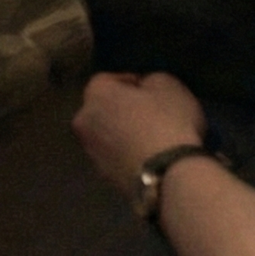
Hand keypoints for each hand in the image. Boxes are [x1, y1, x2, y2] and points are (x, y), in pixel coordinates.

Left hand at [72, 71, 207, 199]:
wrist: (165, 174)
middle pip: (101, 108)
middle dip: (121, 108)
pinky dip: (127, 153)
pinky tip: (149, 155)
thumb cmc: (167, 121)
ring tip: (150, 136)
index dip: (130, 81)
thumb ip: (151, 80)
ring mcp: (91, 152)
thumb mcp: (170, 86)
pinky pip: (114, 156)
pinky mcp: (103, 176)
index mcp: (96, 94)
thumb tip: (145, 88)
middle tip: (149, 112)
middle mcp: (84, 121)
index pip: (106, 79)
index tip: (150, 88)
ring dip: (122, 132)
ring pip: (106, 134)